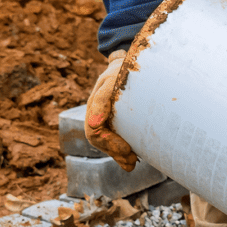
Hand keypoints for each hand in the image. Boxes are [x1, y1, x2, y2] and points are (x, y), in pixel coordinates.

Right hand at [84, 50, 136, 170]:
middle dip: (115, 152)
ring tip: (132, 163)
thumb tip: (93, 124)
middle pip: (99, 139)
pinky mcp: (115, 120)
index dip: (109, 143)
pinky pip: (113, 139)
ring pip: (105, 142)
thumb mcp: (114, 80)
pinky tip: (131, 161)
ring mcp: (105, 116)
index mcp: (96, 103)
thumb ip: (101, 100)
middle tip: (132, 160)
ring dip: (117, 155)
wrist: (131, 63)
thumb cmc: (123, 70)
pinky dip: (121, 152)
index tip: (127, 149)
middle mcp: (97, 112)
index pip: (95, 130)